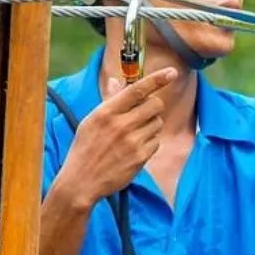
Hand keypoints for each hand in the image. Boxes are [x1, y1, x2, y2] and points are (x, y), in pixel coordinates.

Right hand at [55, 67, 176, 208]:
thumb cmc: (85, 148)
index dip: (157, 79)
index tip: (172, 72)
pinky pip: (157, 141)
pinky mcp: (141, 157)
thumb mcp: (91, 121)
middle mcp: (121, 125)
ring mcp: (132, 141)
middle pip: (155, 104)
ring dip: (151, 126)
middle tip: (142, 114)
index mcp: (106, 112)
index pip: (137, 90)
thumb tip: (116, 80)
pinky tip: (135, 148)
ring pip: (158, 123)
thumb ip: (109, 101)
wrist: (82, 181)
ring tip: (133, 135)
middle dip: (153, 106)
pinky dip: (150, 142)